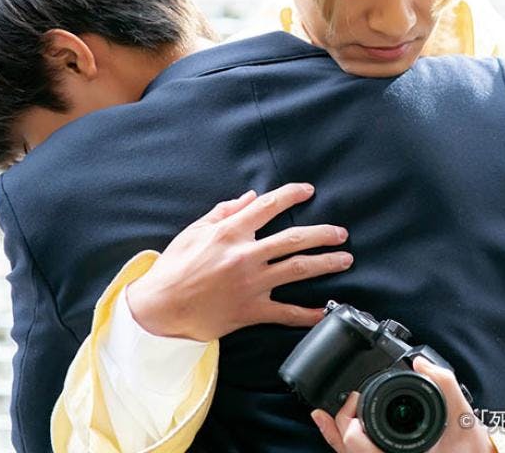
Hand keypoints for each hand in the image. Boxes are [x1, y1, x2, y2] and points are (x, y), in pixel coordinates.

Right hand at [125, 183, 352, 341]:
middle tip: (341, 233)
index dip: (291, 195)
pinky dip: (307, 314)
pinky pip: (285, 312)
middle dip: (323, 234)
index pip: (267, 206)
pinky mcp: (250, 310)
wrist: (159, 308)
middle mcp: (245, 256)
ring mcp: (251, 284)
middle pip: (294, 239)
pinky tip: (324, 311)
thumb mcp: (194, 232)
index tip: (308, 190)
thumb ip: (224, 212)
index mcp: (230, 233)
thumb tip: (249, 197)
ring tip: (345, 259)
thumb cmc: (174, 268)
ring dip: (326, 263)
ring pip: (298, 270)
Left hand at [311, 356, 495, 452]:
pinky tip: (343, 427)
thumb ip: (445, 385)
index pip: (356, 445)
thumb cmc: (469, 449)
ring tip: (322, 414)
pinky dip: (346, 441)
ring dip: (335, 434)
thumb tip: (421, 362)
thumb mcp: (463, 416)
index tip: (359, 397)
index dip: (349, 421)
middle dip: (338, 424)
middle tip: (351, 400)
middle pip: (346, 451)